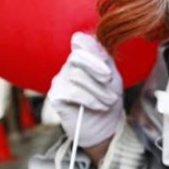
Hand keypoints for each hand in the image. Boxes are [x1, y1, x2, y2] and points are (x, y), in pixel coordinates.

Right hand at [43, 32, 125, 147]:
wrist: (104, 128)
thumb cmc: (108, 101)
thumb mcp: (113, 79)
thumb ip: (106, 61)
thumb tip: (98, 47)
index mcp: (83, 60)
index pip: (79, 40)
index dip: (91, 46)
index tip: (106, 58)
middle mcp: (68, 68)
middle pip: (77, 57)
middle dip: (97, 67)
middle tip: (109, 80)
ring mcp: (59, 82)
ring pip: (77, 76)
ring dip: (99, 90)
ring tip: (109, 101)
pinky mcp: (56, 97)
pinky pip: (72, 92)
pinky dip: (90, 99)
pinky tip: (99, 106)